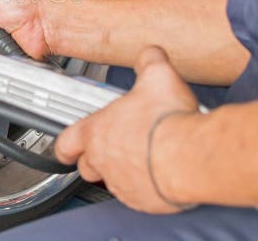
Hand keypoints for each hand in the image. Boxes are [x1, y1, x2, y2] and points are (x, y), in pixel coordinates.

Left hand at [55, 46, 200, 213]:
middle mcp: (104, 160)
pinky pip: (137, 197)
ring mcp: (122, 183)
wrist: (191, 156)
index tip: (67, 145)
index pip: (66, 142)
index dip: (65, 144)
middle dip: (97, 158)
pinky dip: (145, 188)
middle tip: (117, 145)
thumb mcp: (158, 76)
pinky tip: (160, 173)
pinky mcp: (143, 201)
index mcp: (97, 131)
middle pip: (86, 165)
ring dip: (123, 171)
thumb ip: (148, 61)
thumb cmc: (169, 121)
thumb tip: (150, 55)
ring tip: (144, 156)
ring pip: (113, 181)